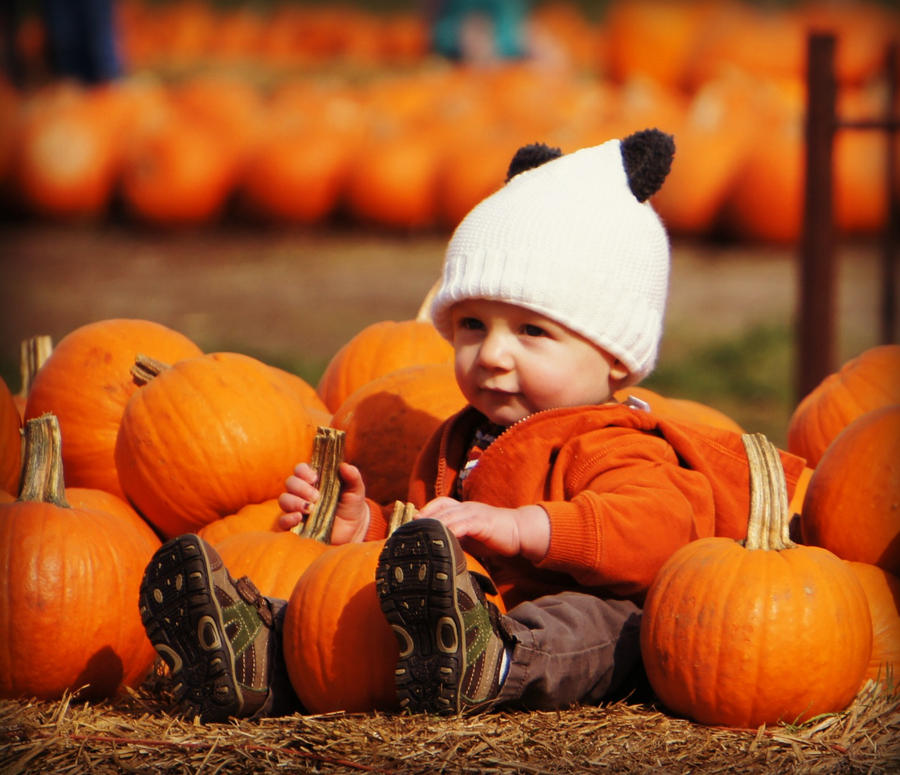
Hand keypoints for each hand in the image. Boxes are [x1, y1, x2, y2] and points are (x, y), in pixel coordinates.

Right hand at [278, 461, 370, 543]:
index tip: (315, 478)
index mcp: (313, 480)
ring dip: (294, 502)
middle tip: (317, 497)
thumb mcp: (355, 491)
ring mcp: (296, 509)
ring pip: (284, 499)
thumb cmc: (351, 506)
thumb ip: (353, 477)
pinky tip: (298, 518)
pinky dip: (287, 518)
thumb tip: (344, 466)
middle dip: (301, 488)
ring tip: (310, 508)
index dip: (303, 471)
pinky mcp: (293, 526)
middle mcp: (301, 493)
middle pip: (290, 482)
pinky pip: (281, 521)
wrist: (352, 530)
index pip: (300, 469)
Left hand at [417, 497, 549, 563]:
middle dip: (424, 519)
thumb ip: (456, 538)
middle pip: (440, 509)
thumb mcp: (471, 536)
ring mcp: (475, 513)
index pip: (439, 503)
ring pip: (449, 515)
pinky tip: (443, 538)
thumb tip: (437, 550)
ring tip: (420, 536)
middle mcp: (467, 507)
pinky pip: (464, 524)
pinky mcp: (483, 522)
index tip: (412, 522)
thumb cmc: (494, 537)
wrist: (520, 532)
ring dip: (434, 524)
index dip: (425, 511)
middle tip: (409, 532)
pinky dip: (451, 530)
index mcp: (463, 509)